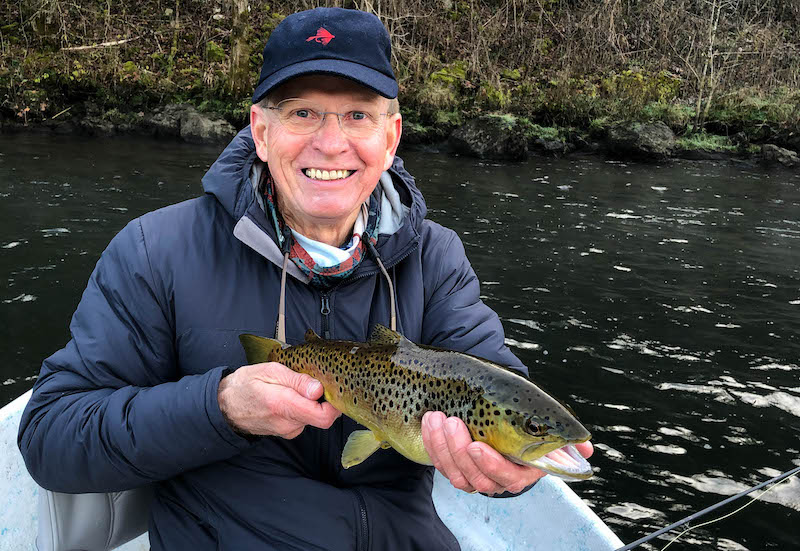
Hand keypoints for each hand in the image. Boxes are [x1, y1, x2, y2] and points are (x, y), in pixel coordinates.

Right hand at [218, 363, 340, 438]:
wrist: (224, 405)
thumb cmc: (246, 384)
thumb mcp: (270, 371)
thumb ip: (296, 380)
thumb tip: (318, 389)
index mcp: (283, 406)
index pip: (323, 416)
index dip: (335, 404)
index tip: (334, 389)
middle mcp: (287, 424)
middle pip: (322, 418)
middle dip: (324, 400)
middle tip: (315, 382)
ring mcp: (287, 431)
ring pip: (313, 418)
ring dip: (311, 403)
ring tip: (297, 388)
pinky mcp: (287, 432)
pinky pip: (304, 420)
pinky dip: (303, 408)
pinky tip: (292, 397)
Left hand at [421, 411, 592, 494]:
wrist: (485, 398)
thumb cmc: (514, 409)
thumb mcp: (536, 413)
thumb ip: (558, 429)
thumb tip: (585, 447)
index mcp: (523, 468)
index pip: (509, 477)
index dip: (491, 465)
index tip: (476, 446)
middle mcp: (498, 477)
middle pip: (478, 479)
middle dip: (460, 451)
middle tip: (451, 422)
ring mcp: (474, 475)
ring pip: (457, 475)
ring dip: (443, 446)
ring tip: (436, 418)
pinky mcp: (453, 468)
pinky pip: (440, 465)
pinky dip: (432, 443)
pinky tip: (430, 422)